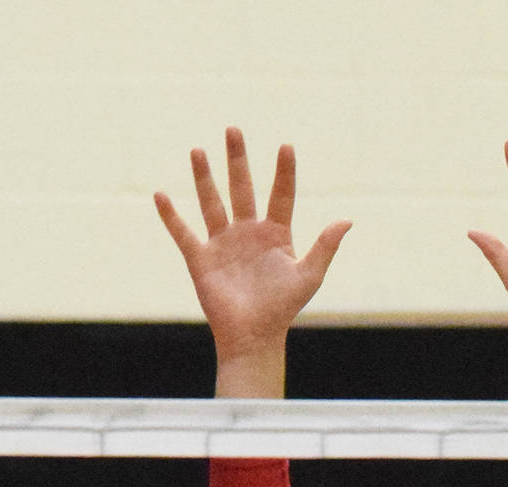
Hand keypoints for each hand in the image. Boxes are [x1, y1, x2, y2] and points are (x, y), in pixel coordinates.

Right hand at [155, 128, 350, 362]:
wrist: (253, 336)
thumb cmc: (282, 308)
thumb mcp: (309, 276)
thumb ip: (325, 246)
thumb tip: (347, 220)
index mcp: (275, 234)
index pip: (281, 194)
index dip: (284, 172)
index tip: (286, 146)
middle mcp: (247, 232)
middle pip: (241, 188)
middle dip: (237, 160)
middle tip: (234, 130)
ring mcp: (222, 244)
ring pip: (212, 202)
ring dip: (204, 177)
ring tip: (198, 150)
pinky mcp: (201, 259)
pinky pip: (183, 233)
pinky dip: (171, 216)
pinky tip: (160, 195)